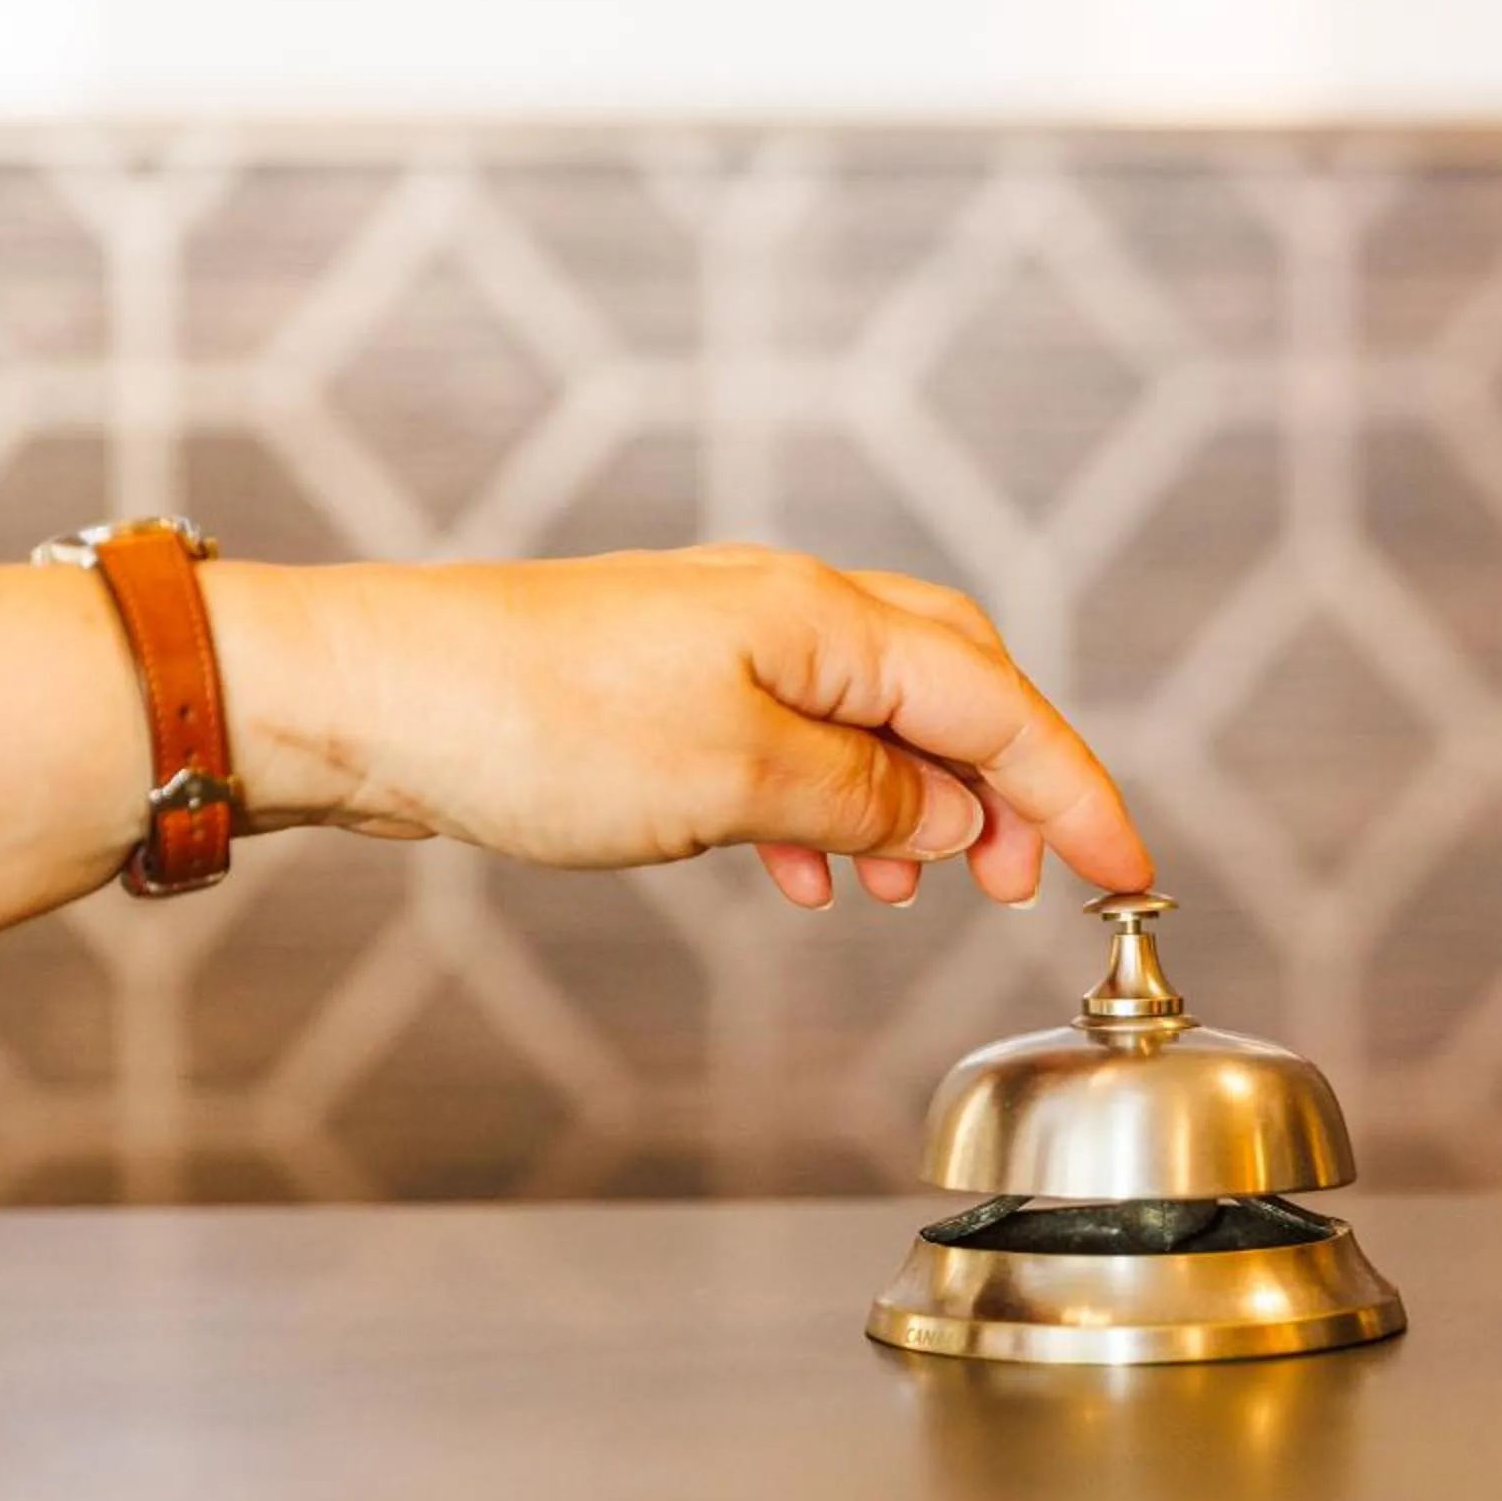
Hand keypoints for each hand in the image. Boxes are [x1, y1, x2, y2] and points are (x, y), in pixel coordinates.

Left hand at [204, 546, 1152, 907]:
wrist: (372, 698)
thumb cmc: (532, 722)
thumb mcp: (734, 780)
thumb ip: (866, 798)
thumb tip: (950, 817)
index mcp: (823, 618)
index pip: (998, 705)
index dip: (1076, 794)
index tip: (1129, 870)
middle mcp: (788, 612)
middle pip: (953, 689)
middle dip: (1008, 787)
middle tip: (1024, 884)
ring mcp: (727, 644)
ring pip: (874, 719)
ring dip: (915, 804)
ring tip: (915, 889)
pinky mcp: (671, 687)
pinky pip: (794, 742)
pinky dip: (828, 808)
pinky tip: (810, 872)